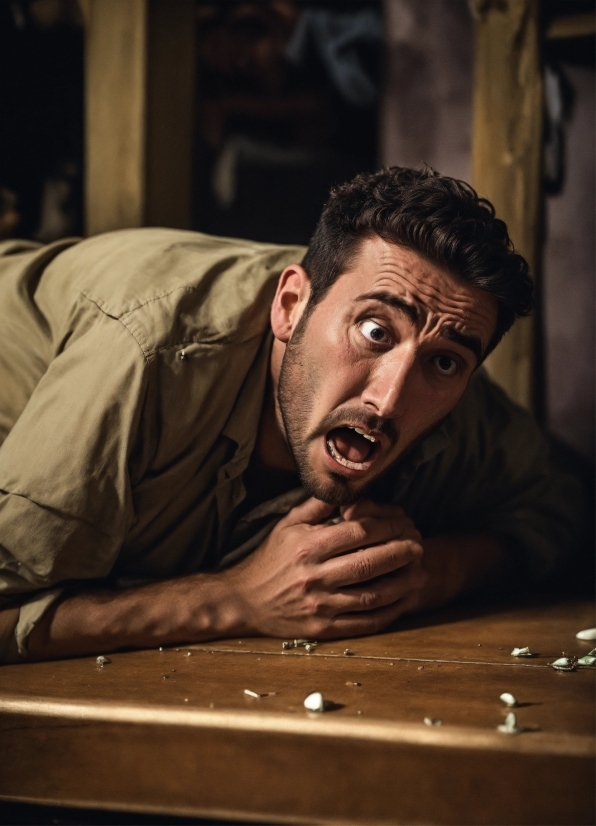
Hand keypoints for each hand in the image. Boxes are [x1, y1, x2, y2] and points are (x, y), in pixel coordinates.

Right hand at [223, 497, 426, 639]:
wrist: (243, 600)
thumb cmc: (269, 558)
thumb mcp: (287, 524)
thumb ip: (319, 506)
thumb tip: (350, 490)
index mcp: (307, 547)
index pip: (358, 532)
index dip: (388, 526)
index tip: (404, 523)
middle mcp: (314, 576)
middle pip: (370, 563)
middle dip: (401, 552)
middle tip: (419, 545)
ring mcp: (320, 606)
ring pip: (373, 595)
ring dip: (403, 583)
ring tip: (421, 572)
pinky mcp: (323, 630)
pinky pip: (365, 622)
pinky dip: (390, 612)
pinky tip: (404, 601)